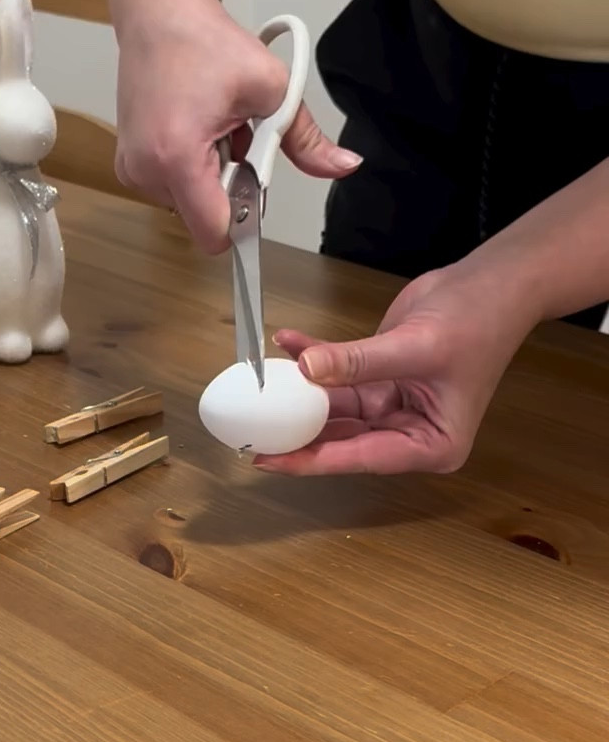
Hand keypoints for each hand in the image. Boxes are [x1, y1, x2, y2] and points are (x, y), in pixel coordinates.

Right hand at [114, 0, 361, 251]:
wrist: (159, 14)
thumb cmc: (206, 44)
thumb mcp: (271, 88)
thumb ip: (307, 140)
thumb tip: (346, 166)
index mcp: (179, 157)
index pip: (216, 233)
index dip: (246, 222)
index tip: (259, 193)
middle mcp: (145, 171)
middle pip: (205, 219)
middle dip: (232, 190)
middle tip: (237, 138)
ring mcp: (132, 169)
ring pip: (190, 205)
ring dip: (213, 179)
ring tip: (215, 129)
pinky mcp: (128, 163)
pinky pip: (173, 188)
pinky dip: (193, 169)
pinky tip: (197, 130)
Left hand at [254, 261, 539, 474]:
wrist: (490, 281)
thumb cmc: (477, 321)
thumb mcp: (415, 347)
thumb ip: (358, 362)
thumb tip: (307, 370)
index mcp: (430, 445)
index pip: (362, 457)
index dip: (313, 460)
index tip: (270, 460)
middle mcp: (410, 432)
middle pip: (343, 440)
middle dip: (298, 432)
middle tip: (251, 430)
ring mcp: (392, 405)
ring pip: (334, 409)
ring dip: (299, 393)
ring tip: (259, 388)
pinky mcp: (379, 378)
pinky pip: (338, 375)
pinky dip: (313, 358)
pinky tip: (288, 342)